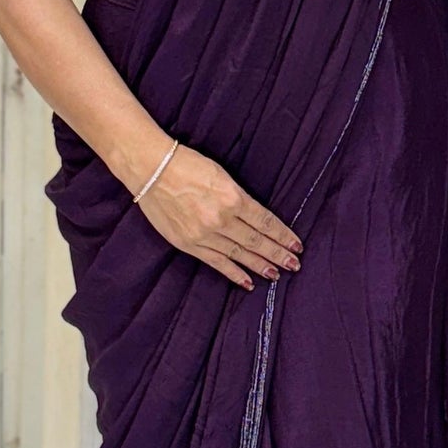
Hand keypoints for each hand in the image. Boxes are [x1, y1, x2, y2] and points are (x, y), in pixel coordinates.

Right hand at [136, 143, 302, 287]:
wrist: (151, 169)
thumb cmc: (186, 164)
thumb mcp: (221, 174)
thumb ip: (239, 198)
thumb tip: (257, 219)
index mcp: (233, 198)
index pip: (266, 222)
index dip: (283, 235)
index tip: (297, 245)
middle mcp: (221, 219)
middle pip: (257, 241)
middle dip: (278, 254)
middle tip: (294, 265)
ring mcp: (204, 234)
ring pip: (239, 254)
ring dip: (260, 266)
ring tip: (277, 274)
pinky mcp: (188, 244)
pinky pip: (216, 262)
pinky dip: (234, 273)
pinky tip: (248, 282)